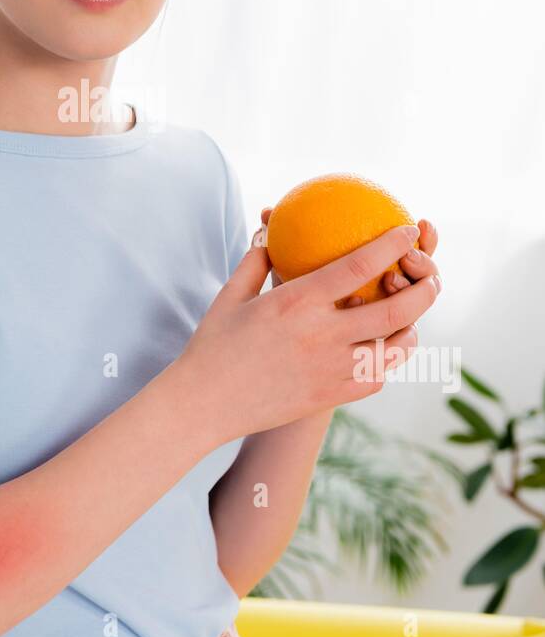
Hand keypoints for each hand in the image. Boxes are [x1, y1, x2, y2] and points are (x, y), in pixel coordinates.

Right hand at [180, 223, 440, 446]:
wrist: (204, 405)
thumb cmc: (214, 345)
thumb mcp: (232, 294)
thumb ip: (257, 260)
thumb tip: (271, 232)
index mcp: (298, 302)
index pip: (359, 266)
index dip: (391, 245)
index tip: (408, 230)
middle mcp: (322, 335)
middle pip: (395, 309)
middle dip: (425, 289)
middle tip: (431, 276)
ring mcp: (331, 370)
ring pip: (394, 348)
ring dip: (411, 327)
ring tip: (411, 316)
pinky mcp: (331, 396)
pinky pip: (376, 376)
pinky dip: (388, 358)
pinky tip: (384, 348)